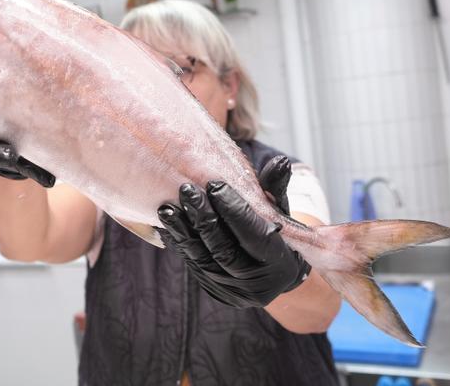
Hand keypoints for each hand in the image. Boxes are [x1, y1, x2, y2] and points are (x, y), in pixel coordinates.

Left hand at [157, 156, 309, 307]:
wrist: (270, 273)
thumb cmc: (276, 233)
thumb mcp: (281, 213)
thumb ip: (276, 189)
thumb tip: (280, 161)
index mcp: (278, 263)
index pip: (254, 236)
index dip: (234, 210)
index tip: (216, 184)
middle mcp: (254, 283)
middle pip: (223, 249)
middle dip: (203, 218)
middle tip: (186, 190)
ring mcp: (230, 289)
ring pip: (201, 258)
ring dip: (182, 231)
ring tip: (167, 207)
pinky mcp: (210, 287)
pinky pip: (190, 263)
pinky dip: (178, 241)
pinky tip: (167, 222)